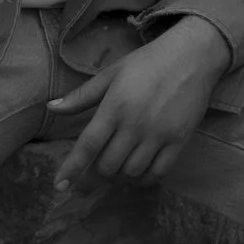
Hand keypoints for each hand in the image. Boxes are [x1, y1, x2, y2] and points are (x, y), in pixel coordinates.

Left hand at [45, 16, 231, 191]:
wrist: (192, 56)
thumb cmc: (147, 62)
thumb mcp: (111, 74)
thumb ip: (81, 96)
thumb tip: (51, 107)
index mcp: (114, 107)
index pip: (88, 145)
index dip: (72, 168)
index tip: (60, 186)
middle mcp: (135, 125)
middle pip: (108, 165)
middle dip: (97, 171)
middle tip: (97, 167)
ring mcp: (159, 135)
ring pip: (131, 172)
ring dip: (120, 174)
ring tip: (119, 165)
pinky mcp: (179, 141)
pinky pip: (158, 173)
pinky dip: (144, 179)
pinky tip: (139, 172)